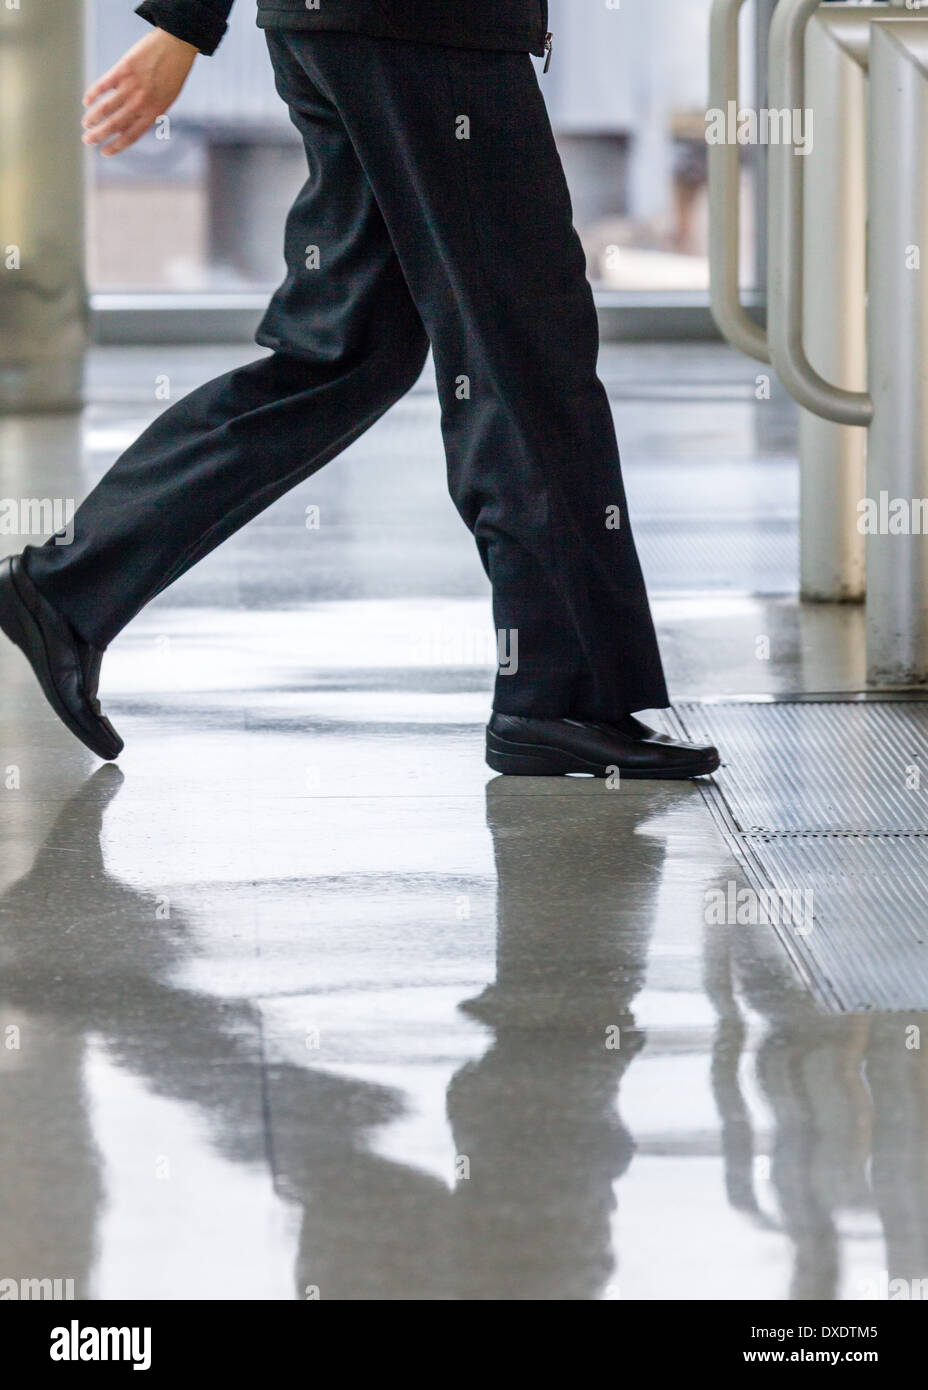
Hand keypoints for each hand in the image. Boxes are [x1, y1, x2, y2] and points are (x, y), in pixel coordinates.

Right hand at [82, 28, 197, 156]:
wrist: (176, 45)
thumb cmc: (173, 74)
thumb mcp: (166, 99)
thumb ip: (149, 112)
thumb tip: (130, 125)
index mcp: (154, 112)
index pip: (131, 135)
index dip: (116, 146)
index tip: (104, 153)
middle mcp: (141, 102)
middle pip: (115, 125)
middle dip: (99, 135)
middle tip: (87, 140)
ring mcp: (131, 86)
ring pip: (106, 107)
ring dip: (93, 117)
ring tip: (85, 124)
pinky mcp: (123, 69)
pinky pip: (103, 85)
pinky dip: (93, 94)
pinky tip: (86, 101)